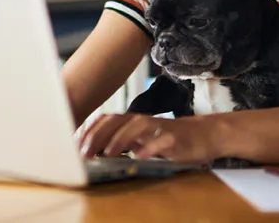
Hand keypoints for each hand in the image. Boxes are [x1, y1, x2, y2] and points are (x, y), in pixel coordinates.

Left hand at [77, 113, 220, 162]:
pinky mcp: (175, 139)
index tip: (76, 145)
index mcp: (132, 121)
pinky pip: (161, 141)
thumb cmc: (167, 139)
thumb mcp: (141, 139)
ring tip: (108, 153)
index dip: (90, 130)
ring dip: (120, 139)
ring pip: (137, 126)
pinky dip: (150, 148)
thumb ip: (122, 142)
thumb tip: (95, 150)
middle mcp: (143, 121)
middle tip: (86, 152)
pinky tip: (140, 157)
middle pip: (117, 121)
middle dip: (98, 135)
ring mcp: (159, 128)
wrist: (202, 135)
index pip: (106, 119)